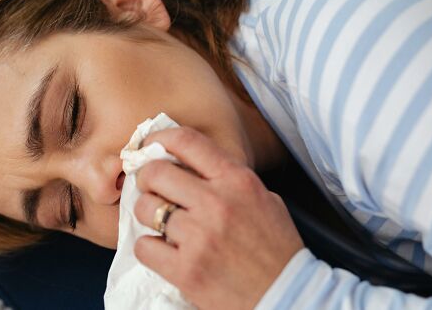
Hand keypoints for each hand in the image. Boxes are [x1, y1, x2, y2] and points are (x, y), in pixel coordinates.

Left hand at [133, 127, 303, 309]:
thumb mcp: (263, 198)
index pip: (186, 141)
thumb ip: (227, 178)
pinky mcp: (186, 270)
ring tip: (160, 222)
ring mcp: (199, 237)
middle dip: (146, 178)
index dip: (158, 138)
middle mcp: (216, 203)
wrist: (287, 295)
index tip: (148, 145)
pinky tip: (164, 250)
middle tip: (150, 188)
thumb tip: (188, 163)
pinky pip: (145, 246)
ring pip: (144, 208)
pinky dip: (149, 247)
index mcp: (236, 180)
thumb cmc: (275, 248)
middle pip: (155, 172)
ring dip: (146, 214)